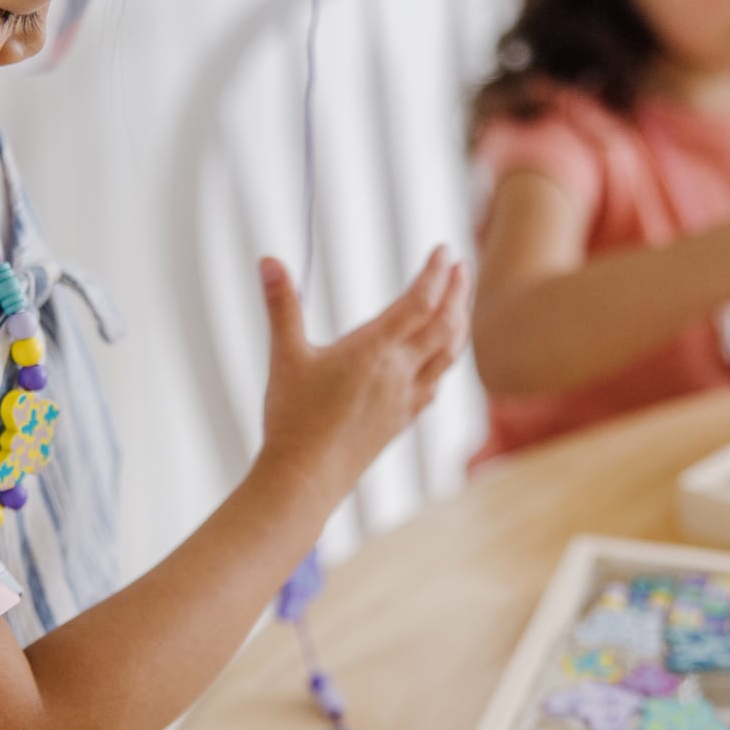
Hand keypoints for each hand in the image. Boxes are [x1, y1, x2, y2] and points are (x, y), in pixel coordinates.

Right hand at [255, 245, 469, 511]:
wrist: (307, 479)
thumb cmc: (293, 419)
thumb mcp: (283, 356)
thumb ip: (281, 305)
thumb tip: (268, 259)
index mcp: (374, 351)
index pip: (418, 302)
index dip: (435, 273)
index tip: (445, 250)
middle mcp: (398, 373)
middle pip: (444, 325)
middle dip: (456, 292)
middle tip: (461, 266)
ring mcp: (404, 399)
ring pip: (447, 355)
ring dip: (458, 324)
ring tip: (459, 304)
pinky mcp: (401, 420)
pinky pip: (435, 384)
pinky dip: (445, 362)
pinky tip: (440, 360)